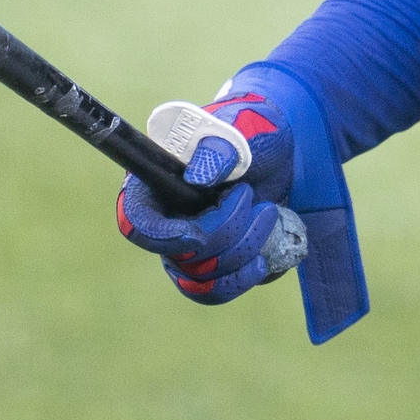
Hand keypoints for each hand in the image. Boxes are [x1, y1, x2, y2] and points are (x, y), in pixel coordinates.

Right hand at [116, 87, 299, 303]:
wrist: (281, 149)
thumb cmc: (251, 131)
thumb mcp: (240, 130)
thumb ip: (220, 149)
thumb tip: (197, 177)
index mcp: (157, 183)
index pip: (137, 222)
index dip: (162, 236)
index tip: (197, 233)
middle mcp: (167, 221)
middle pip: (180, 255)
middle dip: (226, 231)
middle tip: (252, 196)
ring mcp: (189, 246)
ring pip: (202, 278)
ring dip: (243, 252)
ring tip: (269, 213)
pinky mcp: (215, 263)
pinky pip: (219, 289)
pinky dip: (243, 279)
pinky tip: (264, 259)